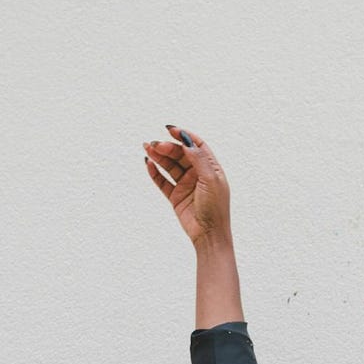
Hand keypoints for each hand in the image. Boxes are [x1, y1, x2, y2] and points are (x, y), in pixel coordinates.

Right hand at [143, 126, 231, 246]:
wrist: (209, 234)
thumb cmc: (215, 208)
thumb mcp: (210, 180)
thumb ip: (199, 159)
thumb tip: (186, 140)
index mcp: (210, 168)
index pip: (196, 145)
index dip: (183, 136)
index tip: (170, 130)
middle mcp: (198, 174)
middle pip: (180, 154)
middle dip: (168, 147)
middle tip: (156, 144)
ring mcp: (186, 185)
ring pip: (170, 166)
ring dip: (159, 156)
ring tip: (147, 148)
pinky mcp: (176, 196)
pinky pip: (163, 181)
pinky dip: (155, 173)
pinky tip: (149, 164)